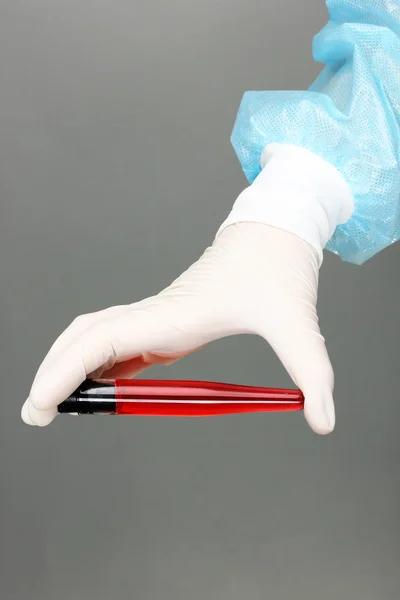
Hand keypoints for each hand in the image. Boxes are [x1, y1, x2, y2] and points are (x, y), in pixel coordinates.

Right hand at [22, 223, 334, 433]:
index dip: (63, 372)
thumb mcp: (298, 324)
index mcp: (174, 315)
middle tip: (37, 414)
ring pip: (96, 336)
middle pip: (85, 338)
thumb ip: (312, 373)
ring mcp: (159, 316)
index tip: (41, 406)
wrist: (273, 233)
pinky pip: (121, 342)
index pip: (100, 342)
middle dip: (55, 373)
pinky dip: (99, 363)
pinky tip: (102, 387)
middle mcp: (157, 314)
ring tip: (58, 403)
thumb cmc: (277, 269)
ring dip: (71, 365)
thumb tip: (323, 421)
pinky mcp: (168, 320)